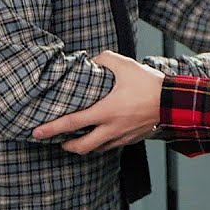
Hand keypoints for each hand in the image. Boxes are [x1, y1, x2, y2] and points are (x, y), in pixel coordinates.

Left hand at [32, 51, 163, 153]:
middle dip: (65, 145)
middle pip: (81, 147)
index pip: (72, 123)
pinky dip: (100, 143)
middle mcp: (111, 128)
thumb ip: (102, 60)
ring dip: (82, 146)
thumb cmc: (148, 83)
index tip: (36, 132)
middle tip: (56, 140)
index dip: (52, 128)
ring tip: (75, 139)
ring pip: (96, 150)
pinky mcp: (131, 140)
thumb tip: (89, 61)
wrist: (173, 102)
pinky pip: (110, 146)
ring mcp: (122, 137)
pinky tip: (98, 135)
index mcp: (106, 110)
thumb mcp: (124, 64)